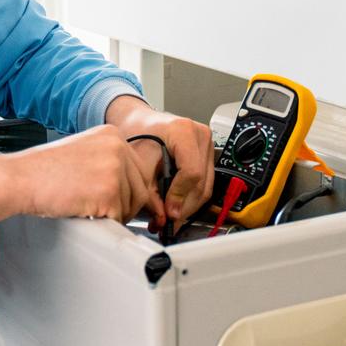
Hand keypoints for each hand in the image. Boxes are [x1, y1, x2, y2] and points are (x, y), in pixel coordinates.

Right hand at [0, 125, 164, 224]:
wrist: (20, 178)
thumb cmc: (43, 171)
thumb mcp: (84, 153)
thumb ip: (110, 162)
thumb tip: (134, 186)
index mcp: (112, 135)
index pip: (139, 169)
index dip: (127, 189)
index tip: (114, 197)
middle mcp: (118, 147)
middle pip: (140, 188)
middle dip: (124, 204)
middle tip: (99, 208)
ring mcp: (115, 169)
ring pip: (132, 205)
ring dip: (114, 214)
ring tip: (87, 208)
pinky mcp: (108, 192)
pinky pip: (120, 217)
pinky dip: (105, 222)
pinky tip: (84, 212)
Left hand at [105, 96, 215, 228]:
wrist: (140, 122)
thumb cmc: (137, 133)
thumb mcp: (139, 164)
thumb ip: (151, 193)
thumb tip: (164, 218)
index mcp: (183, 131)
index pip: (191, 172)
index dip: (180, 196)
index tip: (169, 212)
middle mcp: (200, 135)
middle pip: (201, 183)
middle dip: (184, 208)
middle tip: (169, 223)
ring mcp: (208, 144)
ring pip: (206, 187)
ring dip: (189, 207)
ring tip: (171, 219)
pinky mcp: (208, 154)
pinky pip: (205, 183)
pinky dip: (191, 198)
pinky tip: (177, 207)